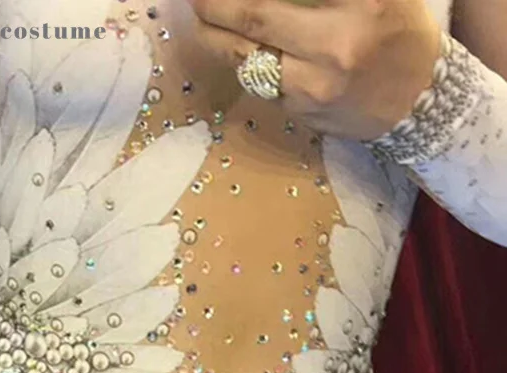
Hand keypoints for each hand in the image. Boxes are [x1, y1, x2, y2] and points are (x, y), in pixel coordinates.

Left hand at [189, 0, 442, 140]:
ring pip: (247, 56)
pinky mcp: (304, 112)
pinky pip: (260, 81)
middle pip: (256, 15)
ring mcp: (317, 84)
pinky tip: (229, 43)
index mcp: (362, 2)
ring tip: (202, 16)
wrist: (421, 101)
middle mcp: (338, 44)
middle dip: (216, 3)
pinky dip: (240, 59)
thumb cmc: (397, 29)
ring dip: (216, 35)